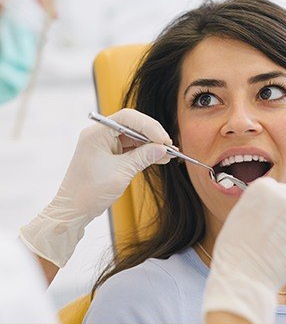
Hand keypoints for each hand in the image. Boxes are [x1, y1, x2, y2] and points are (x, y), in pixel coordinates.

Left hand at [20, 109, 171, 266]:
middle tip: (169, 146)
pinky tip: (158, 157)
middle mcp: (100, 134)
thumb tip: (163, 149)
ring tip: (168, 154)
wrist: (73, 210)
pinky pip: (130, 148)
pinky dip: (143, 152)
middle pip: (132, 125)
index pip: (128, 119)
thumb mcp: (121, 173)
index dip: (149, 126)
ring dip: (150, 144)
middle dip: (152, 135)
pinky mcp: (108, 154)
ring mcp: (104, 143)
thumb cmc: (90, 192)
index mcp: (97, 133)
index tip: (164, 140)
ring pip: (133, 137)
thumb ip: (143, 157)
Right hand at [203, 177, 285, 323]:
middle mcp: (282, 194)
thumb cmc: (236, 249)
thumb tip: (275, 205)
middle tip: (285, 227)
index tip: (272, 218)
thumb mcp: (240, 213)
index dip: (276, 203)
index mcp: (262, 187)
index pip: (279, 186)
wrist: (243, 272)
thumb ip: (260, 203)